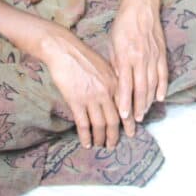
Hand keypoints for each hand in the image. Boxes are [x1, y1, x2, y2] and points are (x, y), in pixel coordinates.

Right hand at [39, 26, 121, 148]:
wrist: (64, 50)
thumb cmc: (83, 56)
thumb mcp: (104, 66)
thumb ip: (112, 81)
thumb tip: (117, 96)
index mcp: (114, 82)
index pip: (125, 107)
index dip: (128, 123)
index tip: (131, 132)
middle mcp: (105, 92)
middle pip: (114, 120)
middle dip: (114, 135)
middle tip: (113, 144)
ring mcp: (91, 98)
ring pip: (99, 125)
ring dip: (100, 138)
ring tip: (100, 145)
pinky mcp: (76, 101)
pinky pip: (83, 124)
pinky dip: (86, 136)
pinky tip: (86, 143)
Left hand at [110, 0, 166, 137]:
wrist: (141, 6)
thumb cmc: (123, 25)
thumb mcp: (112, 43)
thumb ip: (115, 64)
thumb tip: (116, 85)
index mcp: (125, 55)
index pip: (125, 84)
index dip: (125, 101)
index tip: (123, 115)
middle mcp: (140, 58)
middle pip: (140, 88)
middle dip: (138, 106)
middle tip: (135, 121)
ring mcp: (153, 56)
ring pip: (152, 84)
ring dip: (148, 101)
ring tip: (144, 113)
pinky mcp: (162, 53)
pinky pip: (163, 74)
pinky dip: (162, 87)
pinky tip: (160, 98)